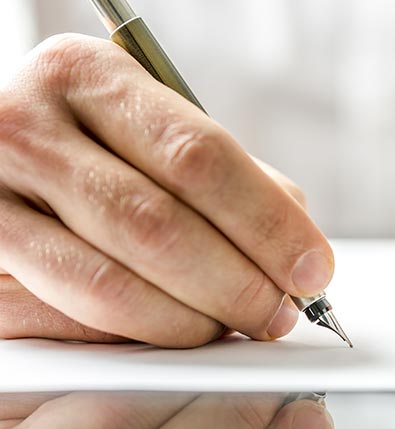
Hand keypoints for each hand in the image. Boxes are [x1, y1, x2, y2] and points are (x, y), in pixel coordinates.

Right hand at [0, 34, 332, 346]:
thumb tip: (299, 253)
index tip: (313, 271)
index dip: (267, 224)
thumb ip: (231, 183)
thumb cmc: (100, 146)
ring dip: (193, 320)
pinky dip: (141, 335)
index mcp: (86, 76)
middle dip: (238, 283)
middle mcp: (24, 126)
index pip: (197, 158)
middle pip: (159, 225)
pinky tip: (179, 332)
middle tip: (279, 313)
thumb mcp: (156, 133)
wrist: (7, 157)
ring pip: (113, 283)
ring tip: (235, 327)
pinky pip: (71, 319)